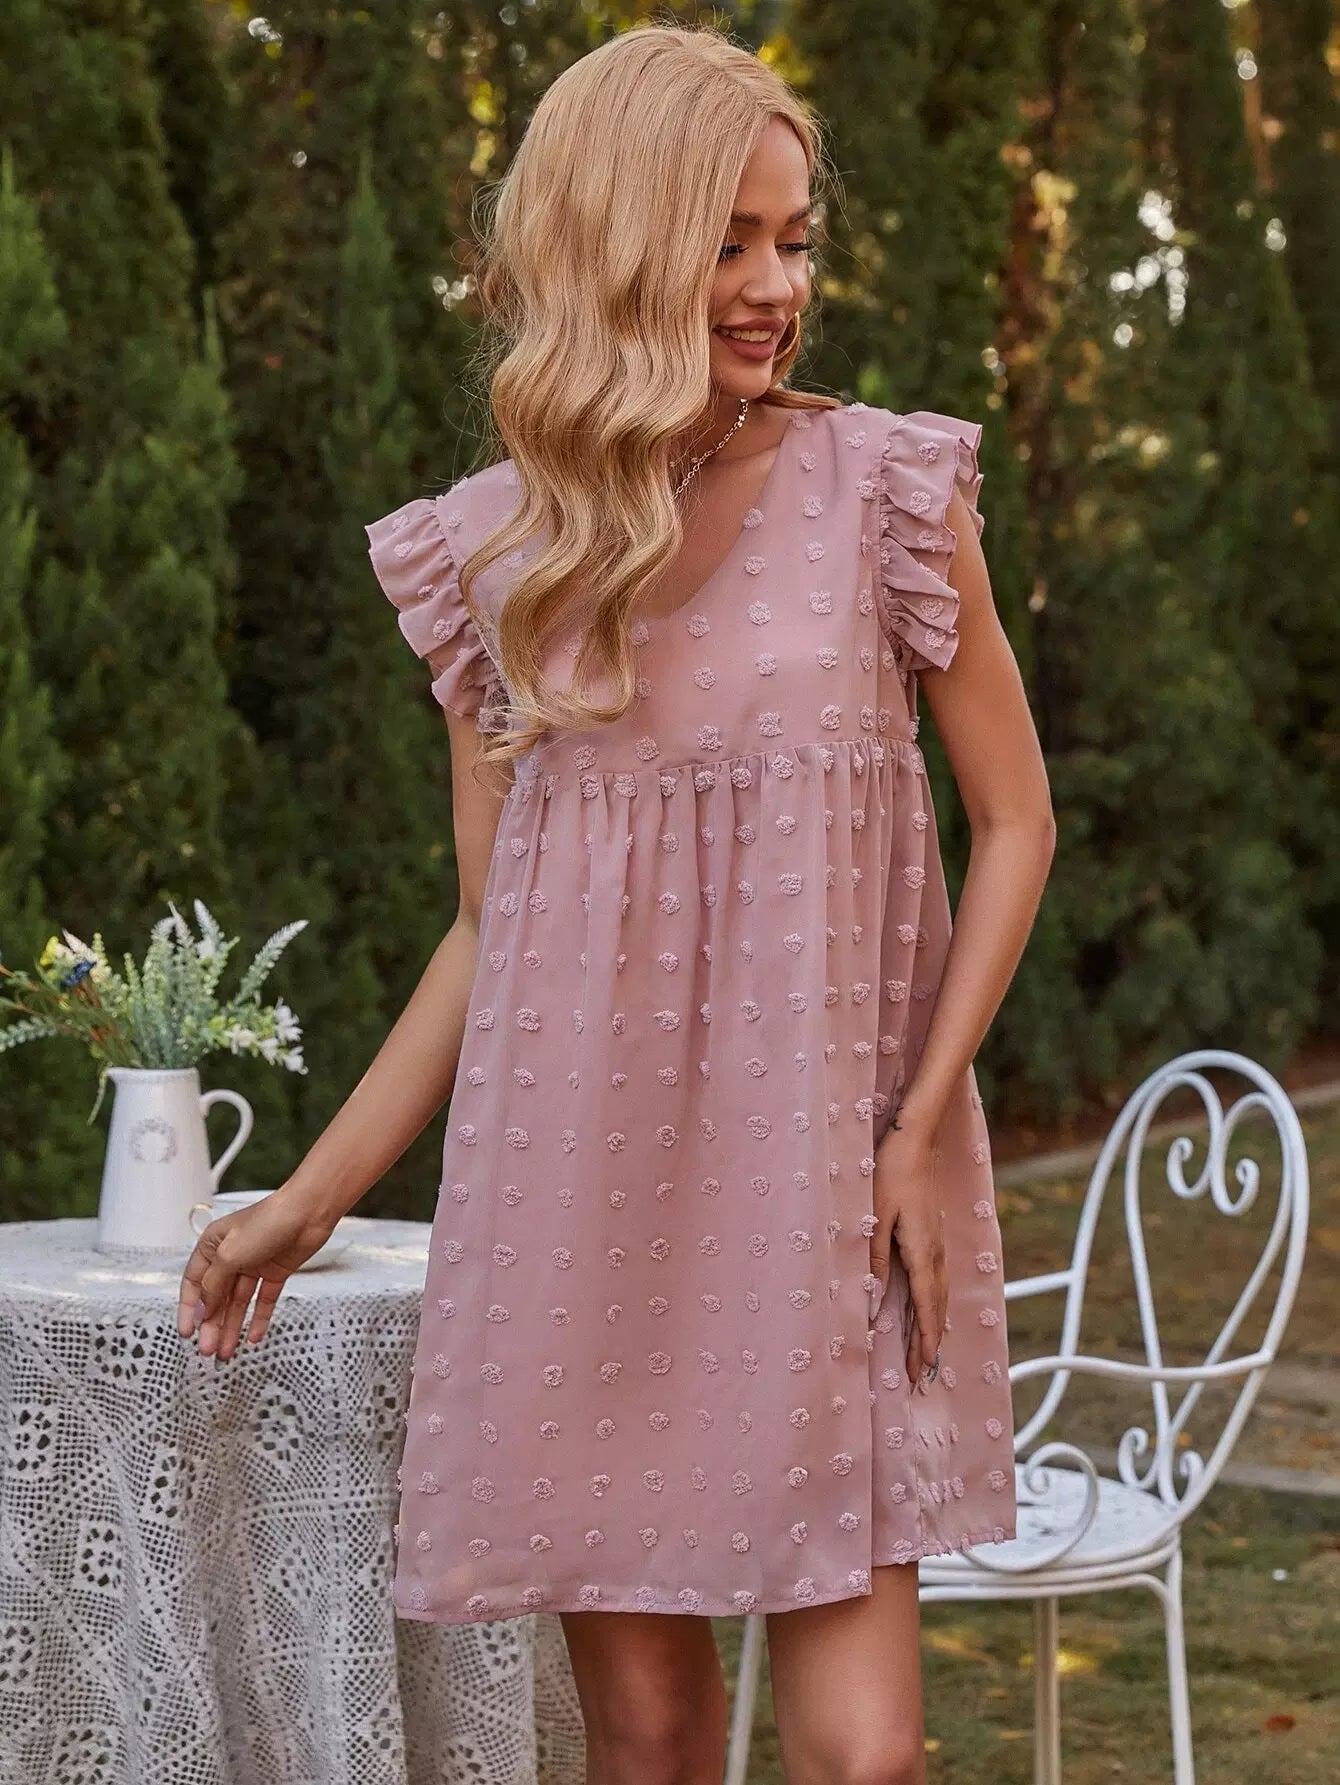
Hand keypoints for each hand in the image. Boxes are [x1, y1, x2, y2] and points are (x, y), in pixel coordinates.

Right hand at [177, 1188, 334, 1359]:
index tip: (187, 1333)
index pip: (193, 1283)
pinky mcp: (275, 1272)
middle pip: (216, 1297)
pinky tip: (253, 1337)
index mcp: (212, 1245)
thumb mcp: (229, 1255)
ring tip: (226, 1353)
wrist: (308, 1213)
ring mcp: (253, 1264)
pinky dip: (258, 1319)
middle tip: (208, 1351)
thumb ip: (213, 1286)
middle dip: (211, 1325)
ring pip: (239, 1303)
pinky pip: (263, 1300)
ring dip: (231, 1327)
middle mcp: (230, 1256)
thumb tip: (203, 1310)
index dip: (188, 1309)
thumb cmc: (267, 1221)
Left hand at [868, 1120, 947, 1382]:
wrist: (914, 1144)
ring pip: (939, 1297)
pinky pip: (936, 1282)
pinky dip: (933, 1306)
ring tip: (925, 1355)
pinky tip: (928, 1314)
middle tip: (920, 1376)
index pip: (925, 1307)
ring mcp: (937, 1246)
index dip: (925, 1340)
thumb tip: (874, 1303)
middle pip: (935, 1308)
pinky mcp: (932, 1238)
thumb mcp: (875, 1218)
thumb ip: (875, 1260)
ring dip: (932, 1327)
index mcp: (920, 1252)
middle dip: (928, 1344)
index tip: (922, 1369)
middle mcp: (934, 1254)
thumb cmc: (890, 1176)